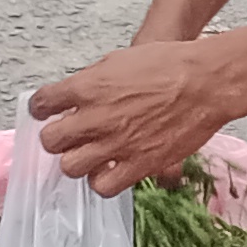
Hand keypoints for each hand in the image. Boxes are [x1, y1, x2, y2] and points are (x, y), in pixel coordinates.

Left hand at [31, 38, 236, 195]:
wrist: (205, 83)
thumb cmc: (169, 65)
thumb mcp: (120, 60)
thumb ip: (93, 82)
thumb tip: (77, 97)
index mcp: (88, 87)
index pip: (43, 103)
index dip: (41, 109)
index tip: (44, 112)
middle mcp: (96, 117)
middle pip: (51, 140)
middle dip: (56, 139)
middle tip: (67, 137)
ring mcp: (115, 143)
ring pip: (71, 167)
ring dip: (76, 162)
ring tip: (88, 156)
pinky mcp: (137, 164)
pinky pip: (104, 185)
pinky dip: (103, 180)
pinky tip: (110, 170)